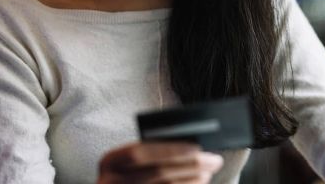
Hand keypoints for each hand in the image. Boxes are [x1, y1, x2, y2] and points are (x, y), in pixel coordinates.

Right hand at [98, 141, 223, 183]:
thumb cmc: (128, 173)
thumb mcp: (130, 161)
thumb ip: (151, 151)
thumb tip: (191, 145)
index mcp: (109, 162)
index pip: (139, 152)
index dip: (168, 149)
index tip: (196, 146)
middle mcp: (109, 182)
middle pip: (157, 172)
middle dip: (190, 165)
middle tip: (214, 160)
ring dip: (192, 181)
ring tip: (209, 173)